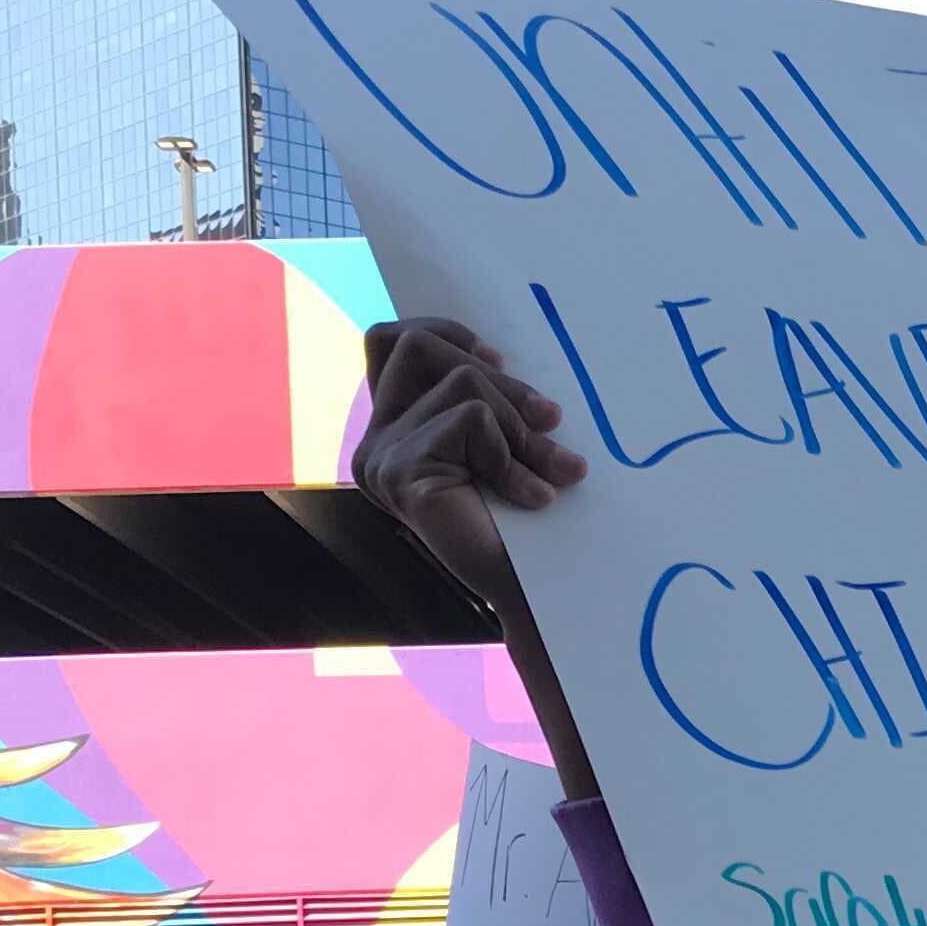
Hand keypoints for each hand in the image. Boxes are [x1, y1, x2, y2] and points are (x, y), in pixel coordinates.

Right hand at [355, 317, 600, 800]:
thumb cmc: (525, 521)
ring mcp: (381, 460)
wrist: (535, 594)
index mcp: (393, 427)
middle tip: (551, 422)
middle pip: (422, 345)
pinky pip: (471, 421)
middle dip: (502, 381)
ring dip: (519, 424)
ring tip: (548, 471)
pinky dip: (512, 455)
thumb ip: (487, 397)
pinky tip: (532, 497)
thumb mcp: (505, 440)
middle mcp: (375, 442)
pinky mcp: (401, 476)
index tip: (497, 358)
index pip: (388, 340)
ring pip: (462, 382)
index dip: (439, 330)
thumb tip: (500, 353)